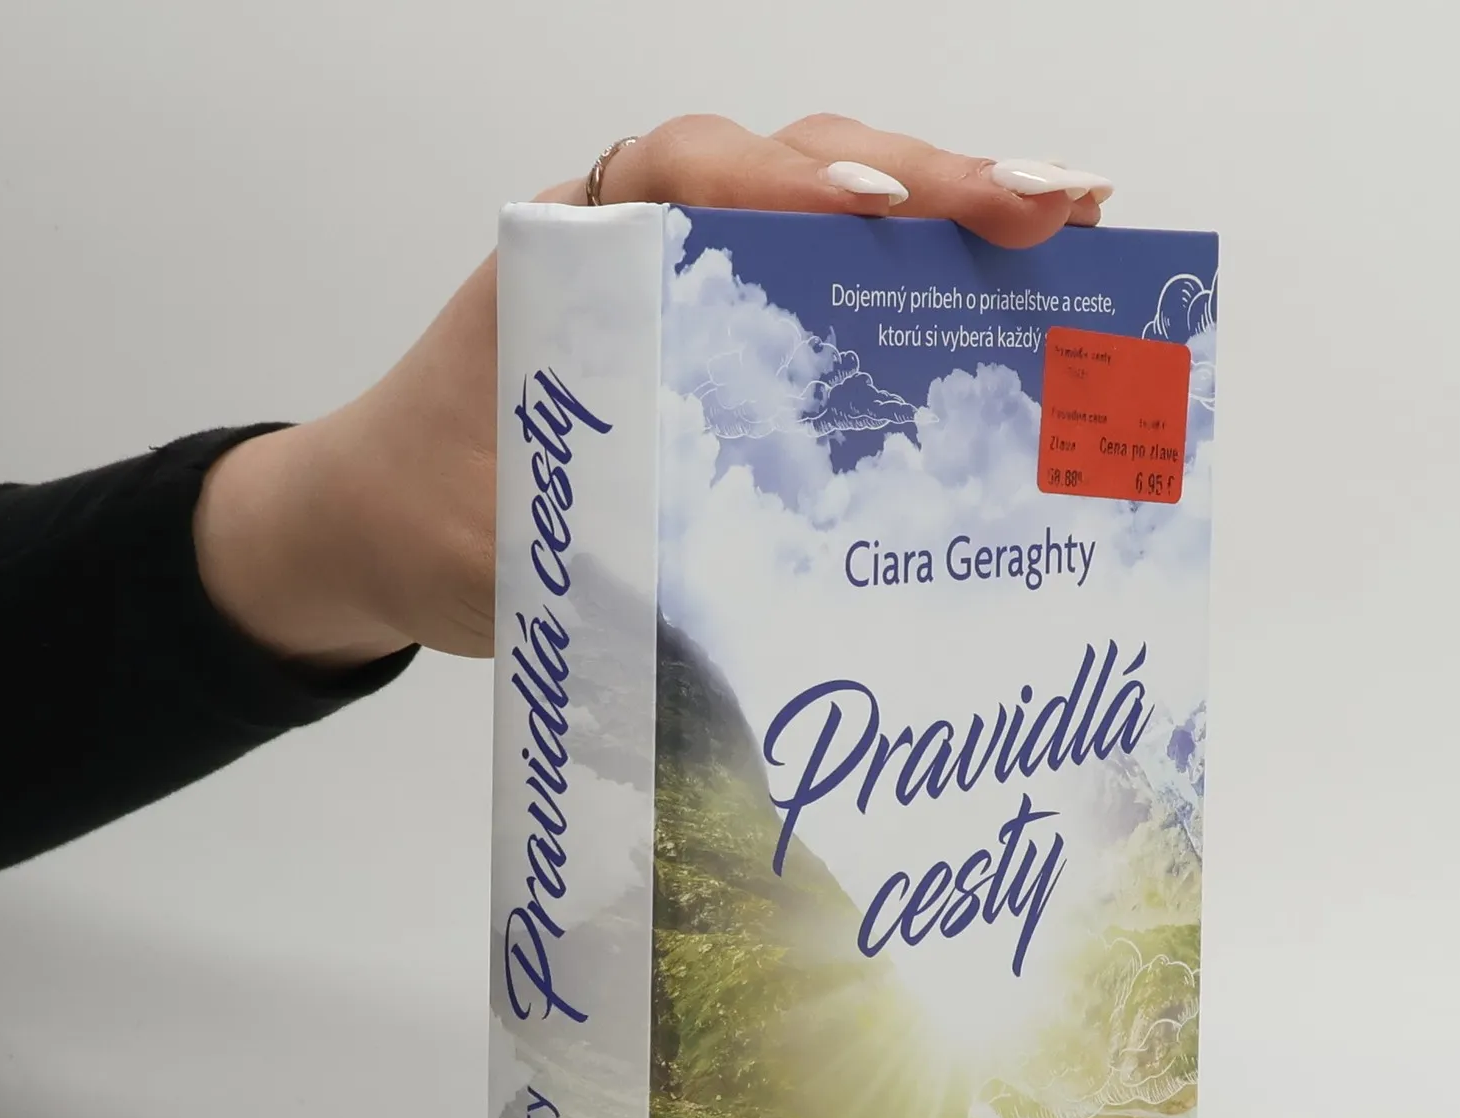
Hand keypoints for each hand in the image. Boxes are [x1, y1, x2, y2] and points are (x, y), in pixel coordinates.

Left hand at [194, 115, 1114, 670]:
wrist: (385, 528)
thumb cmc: (428, 516)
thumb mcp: (502, 543)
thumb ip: (595, 558)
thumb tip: (725, 604)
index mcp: (575, 255)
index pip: (684, 172)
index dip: (777, 180)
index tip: (860, 212)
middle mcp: (648, 245)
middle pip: (799, 172)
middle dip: (928, 180)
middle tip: (1049, 205)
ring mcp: (704, 290)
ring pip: (839, 219)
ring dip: (956, 216)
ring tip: (1074, 223)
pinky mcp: (738, 349)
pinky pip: (841, 298)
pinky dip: (929, 290)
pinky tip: (1018, 298)